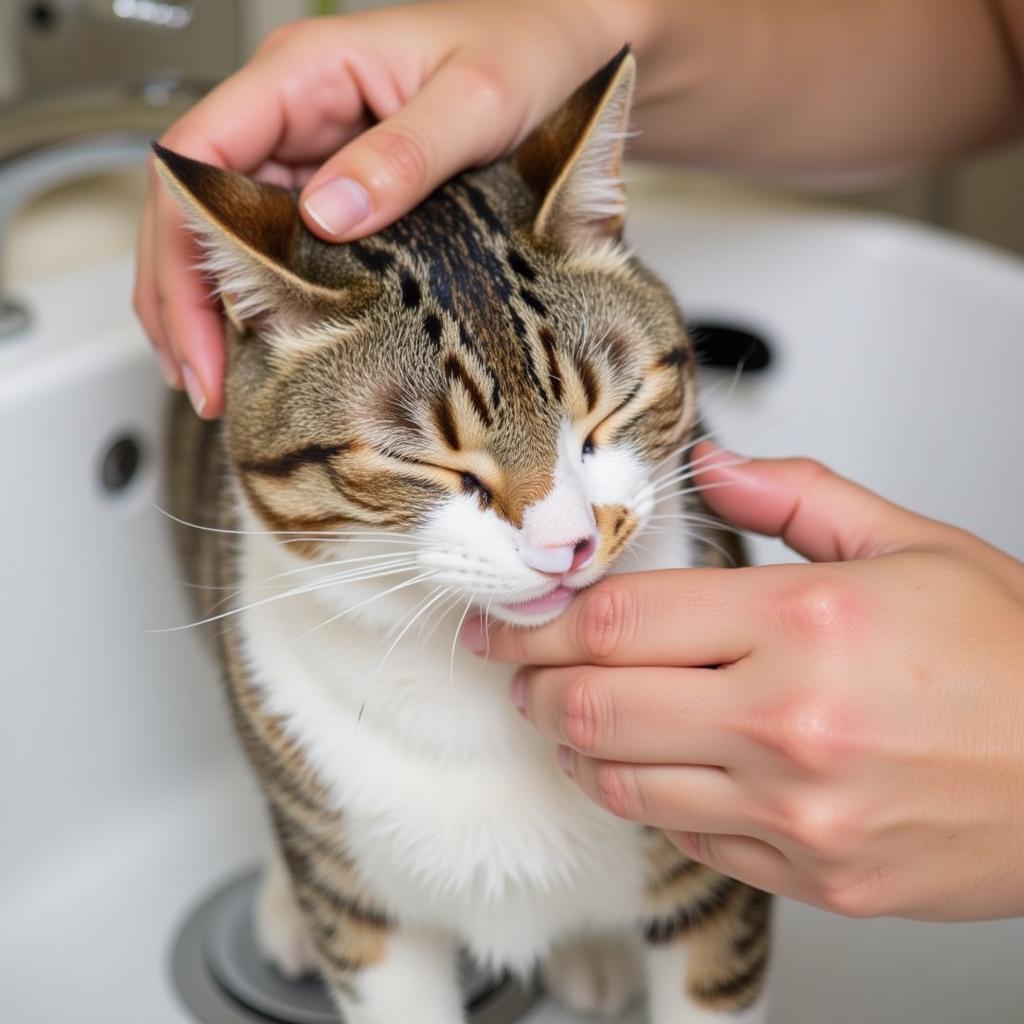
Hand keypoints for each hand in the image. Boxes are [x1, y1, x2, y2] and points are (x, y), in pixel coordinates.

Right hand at [133, 0, 636, 416]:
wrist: (570, 50)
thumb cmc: (529, 48)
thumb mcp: (478, 98)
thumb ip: (406, 153)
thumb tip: (327, 215)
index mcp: (307, 73)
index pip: (194, 159)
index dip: (180, 254)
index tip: (200, 335)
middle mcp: (296, 112)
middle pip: (192, 208)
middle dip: (183, 300)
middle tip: (202, 383)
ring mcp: (314, 153)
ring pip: (222, 233)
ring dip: (208, 308)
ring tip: (214, 381)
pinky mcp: (341, 187)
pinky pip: (274, 246)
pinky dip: (255, 299)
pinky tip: (257, 346)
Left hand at [464, 443, 1023, 921]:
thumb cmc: (1017, 659)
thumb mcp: (913, 545)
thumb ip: (799, 497)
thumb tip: (715, 465)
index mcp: (805, 622)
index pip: (618, 620)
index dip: (540, 620)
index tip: (507, 621)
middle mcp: (788, 721)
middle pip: (596, 703)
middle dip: (533, 683)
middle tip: (513, 667)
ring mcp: (795, 810)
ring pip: (623, 780)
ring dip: (573, 745)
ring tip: (561, 716)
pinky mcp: (811, 873)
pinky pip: (684, 837)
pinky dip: (641, 799)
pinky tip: (639, 771)